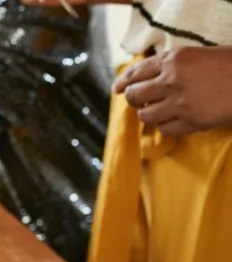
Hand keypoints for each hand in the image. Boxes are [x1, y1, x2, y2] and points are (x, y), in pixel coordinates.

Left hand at [115, 46, 231, 135]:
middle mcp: (170, 81)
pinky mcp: (190, 122)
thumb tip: (139, 79)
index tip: (116, 88)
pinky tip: (173, 120)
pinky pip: (164, 129)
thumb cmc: (225, 64)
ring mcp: (179, 103)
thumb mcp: (193, 56)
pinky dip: (165, 126)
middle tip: (138, 101)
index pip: (135, 73)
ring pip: (145, 115)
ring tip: (157, 110)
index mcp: (171, 60)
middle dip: (132, 99)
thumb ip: (167, 66)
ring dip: (147, 114)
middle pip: (133, 96)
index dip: (122, 82)